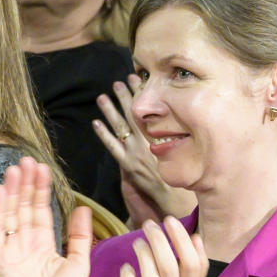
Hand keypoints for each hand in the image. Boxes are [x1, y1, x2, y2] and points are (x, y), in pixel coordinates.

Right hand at [0, 158, 92, 276]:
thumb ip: (79, 236)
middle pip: (24, 208)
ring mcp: (11, 250)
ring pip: (10, 214)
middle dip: (25, 185)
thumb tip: (83, 208)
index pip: (40, 211)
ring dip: (12, 192)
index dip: (41, 191)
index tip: (42, 169)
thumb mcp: (78, 262)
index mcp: (42, 245)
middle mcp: (24, 244)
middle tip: (26, 161)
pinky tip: (2, 191)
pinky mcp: (0, 258)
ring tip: (15, 169)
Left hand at [94, 76, 195, 224]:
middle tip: (118, 82)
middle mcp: (149, 141)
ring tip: (102, 96)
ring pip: (121, 127)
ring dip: (111, 110)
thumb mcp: (179, 150)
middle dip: (126, 96)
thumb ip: (170, 137)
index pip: (150, 109)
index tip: (136, 79)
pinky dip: (104, 134)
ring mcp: (137, 152)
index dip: (141, 94)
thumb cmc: (180, 176)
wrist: (174, 197)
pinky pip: (113, 147)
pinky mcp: (128, 164)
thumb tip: (166, 123)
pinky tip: (96, 123)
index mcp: (163, 135)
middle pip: (135, 114)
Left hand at [110, 217, 206, 276]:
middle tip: (150, 224)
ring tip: (138, 241)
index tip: (170, 221)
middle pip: (171, 268)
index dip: (183, 241)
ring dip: (145, 257)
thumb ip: (192, 268)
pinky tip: (126, 267)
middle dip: (161, 242)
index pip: (194, 265)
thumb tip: (197, 237)